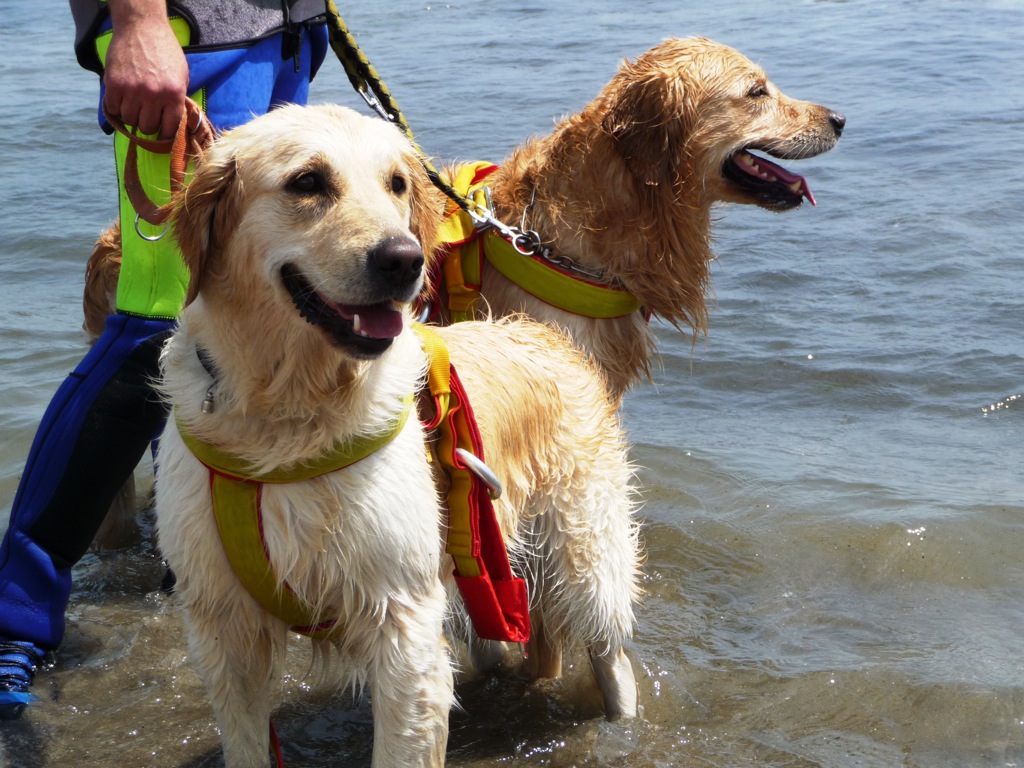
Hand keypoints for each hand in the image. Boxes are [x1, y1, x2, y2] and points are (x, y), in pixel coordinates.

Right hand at [103, 0, 188, 138]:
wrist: (141, 27)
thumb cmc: (165, 52)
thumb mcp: (181, 76)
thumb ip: (178, 100)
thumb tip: (174, 123)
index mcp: (173, 94)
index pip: (170, 129)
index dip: (166, 134)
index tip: (162, 133)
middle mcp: (153, 94)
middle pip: (147, 128)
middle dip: (148, 125)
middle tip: (147, 117)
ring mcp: (132, 89)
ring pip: (129, 120)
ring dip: (131, 117)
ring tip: (134, 107)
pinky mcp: (114, 83)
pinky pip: (112, 108)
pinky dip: (116, 108)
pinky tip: (121, 100)